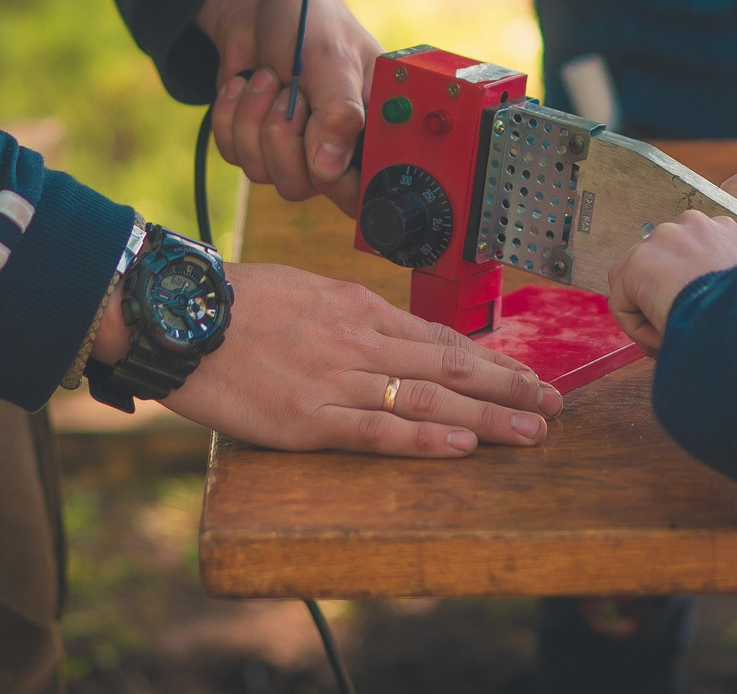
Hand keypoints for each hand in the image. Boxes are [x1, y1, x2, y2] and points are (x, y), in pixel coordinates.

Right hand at [155, 264, 562, 456]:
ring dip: (487, 416)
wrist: (180, 315)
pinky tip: (462, 444)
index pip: (441, 337)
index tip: (529, 374)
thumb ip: (350, 315)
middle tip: (556, 405)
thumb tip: (389, 332)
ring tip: (532, 431)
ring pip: (428, 396)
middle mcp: (360, 340)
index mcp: (359, 308)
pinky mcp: (308, 418)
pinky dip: (423, 436)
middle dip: (509, 387)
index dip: (491, 359)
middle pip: (450, 365)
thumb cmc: (235, 303)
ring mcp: (336, 379)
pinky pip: (377, 428)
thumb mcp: (305, 291)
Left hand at [199, 0, 378, 211]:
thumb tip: (329, 170)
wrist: (259, 1)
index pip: (361, 192)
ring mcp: (293, 149)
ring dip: (253, 117)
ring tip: (269, 76)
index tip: (318, 146)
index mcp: (370, 131)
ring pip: (261, 172)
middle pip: (300, 186)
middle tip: (290, 90)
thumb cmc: (311, 21)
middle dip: (282, 134)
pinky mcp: (254, 142)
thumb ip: (340, 115)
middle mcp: (334, 148)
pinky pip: (233, 154)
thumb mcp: (332, 61)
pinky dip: (230, 114)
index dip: (337, 181)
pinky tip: (245, 83)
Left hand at [607, 212, 736, 351]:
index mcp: (722, 230)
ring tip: (670, 337)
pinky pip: (623, 303)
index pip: (691, 251)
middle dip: (662, 295)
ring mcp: (662, 239)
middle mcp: (692, 224)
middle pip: (661, 263)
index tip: (694, 311)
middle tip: (676, 327)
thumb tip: (699, 303)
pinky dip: (636, 328)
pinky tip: (661, 339)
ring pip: (637, 283)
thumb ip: (719, 283)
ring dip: (649, 313)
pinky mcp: (638, 262)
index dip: (687, 285)